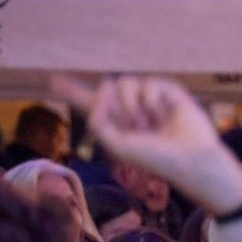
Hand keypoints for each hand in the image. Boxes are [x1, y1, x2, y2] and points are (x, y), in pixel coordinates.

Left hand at [51, 74, 241, 216]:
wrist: (190, 159)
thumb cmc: (156, 159)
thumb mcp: (116, 145)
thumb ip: (98, 117)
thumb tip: (108, 84)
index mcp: (116, 123)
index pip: (90, 103)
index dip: (72, 92)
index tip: (52, 81)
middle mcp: (130, 108)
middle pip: (107, 89)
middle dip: (119, 108)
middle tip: (138, 129)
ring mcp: (149, 98)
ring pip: (125, 84)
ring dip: (135, 107)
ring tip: (152, 126)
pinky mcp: (168, 91)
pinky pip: (148, 83)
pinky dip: (152, 102)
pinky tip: (165, 117)